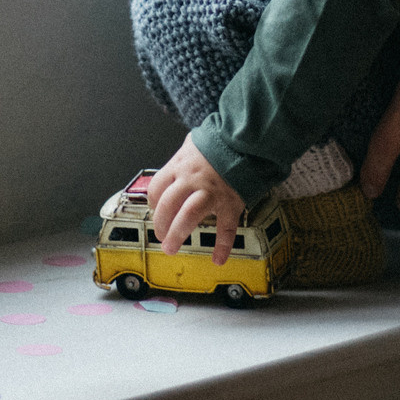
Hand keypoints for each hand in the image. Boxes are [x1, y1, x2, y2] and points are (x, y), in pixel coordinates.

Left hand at [147, 135, 243, 266]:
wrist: (246, 140)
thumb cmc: (218, 143)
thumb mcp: (193, 144)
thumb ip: (181, 159)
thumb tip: (173, 168)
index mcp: (180, 166)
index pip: (156, 189)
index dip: (153, 205)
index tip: (157, 213)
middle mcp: (192, 179)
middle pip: (167, 206)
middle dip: (160, 226)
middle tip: (161, 238)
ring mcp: (211, 191)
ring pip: (188, 216)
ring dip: (177, 234)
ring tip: (171, 248)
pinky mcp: (230, 201)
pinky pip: (226, 227)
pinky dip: (223, 245)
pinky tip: (218, 258)